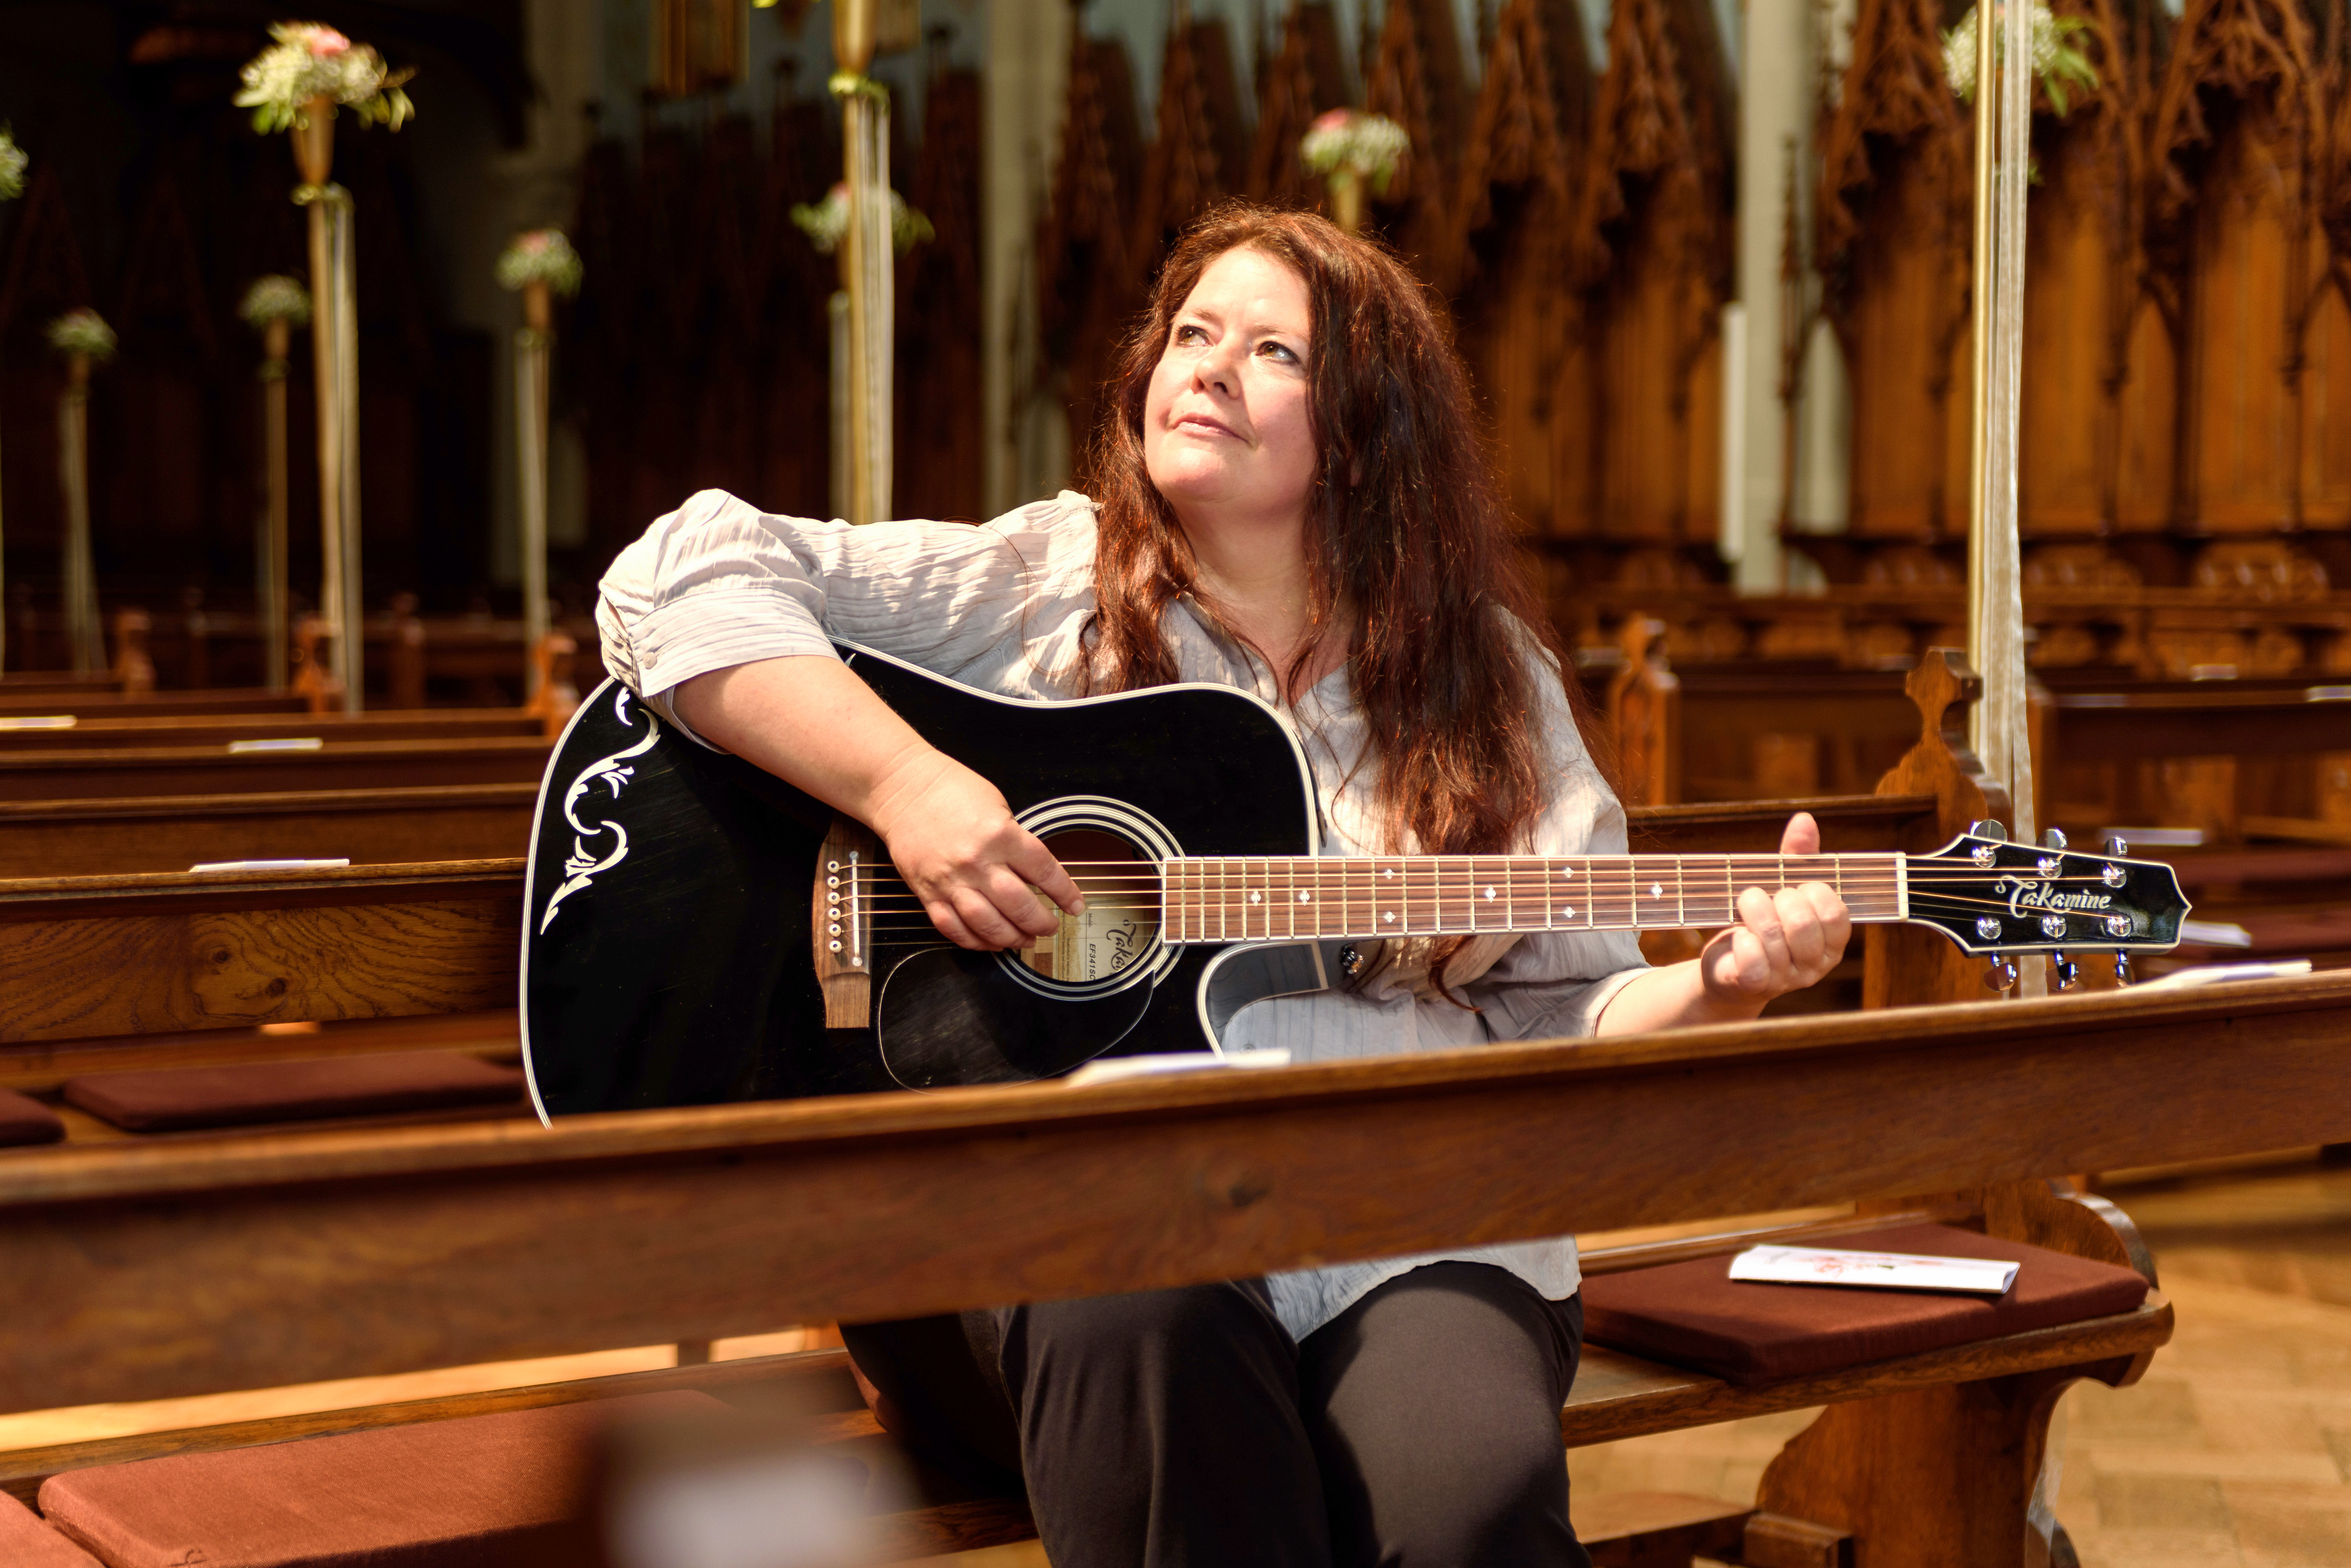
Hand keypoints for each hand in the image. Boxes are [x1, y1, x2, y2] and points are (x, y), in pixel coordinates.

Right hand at [866, 745, 1083, 950]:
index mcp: (1000, 835)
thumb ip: (1016, 841)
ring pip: (988, 925)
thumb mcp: (998, 805)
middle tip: (1049, 927)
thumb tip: (1034, 874)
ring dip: (1012, 939)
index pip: (1044, 872)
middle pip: (1019, 907)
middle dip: (1041, 923)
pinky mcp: (927, 893)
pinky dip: (975, 941)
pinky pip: (953, 928)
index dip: (1065, 894)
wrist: (901, 788)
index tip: (1075, 906)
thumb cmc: (950, 790)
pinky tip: (990, 942)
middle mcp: (976, 862)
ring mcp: (950, 880)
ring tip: (1024, 940)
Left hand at [1695, 811, 1852, 1012]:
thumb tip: (1804, 820)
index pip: (1835, 912)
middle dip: (1778, 900)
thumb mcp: (1780, 890)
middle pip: (1804, 923)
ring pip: (1774, 936)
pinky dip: (1741, 939)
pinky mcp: (1754, 986)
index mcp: (1831, 942)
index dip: (1811, 891)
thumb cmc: (1760, 925)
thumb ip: (1796, 857)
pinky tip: (1737, 935)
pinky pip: (1753, 960)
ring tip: (1745, 906)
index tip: (1792, 887)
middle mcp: (1815, 966)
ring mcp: (1787, 980)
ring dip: (1752, 910)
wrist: (1727, 971)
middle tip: (1764, 897)